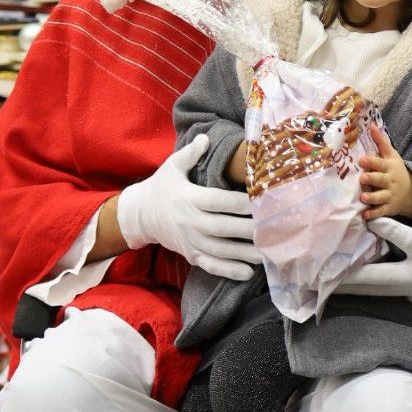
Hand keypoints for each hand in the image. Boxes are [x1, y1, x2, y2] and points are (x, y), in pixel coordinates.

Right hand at [117, 135, 261, 280]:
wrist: (139, 215)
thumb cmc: (161, 187)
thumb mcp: (172, 167)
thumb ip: (190, 154)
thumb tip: (206, 138)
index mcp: (188, 198)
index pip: (218, 201)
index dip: (239, 202)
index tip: (259, 202)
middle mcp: (190, 222)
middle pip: (222, 228)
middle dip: (248, 230)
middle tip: (271, 229)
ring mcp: (190, 241)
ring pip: (220, 250)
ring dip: (244, 253)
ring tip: (267, 253)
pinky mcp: (190, 255)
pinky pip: (211, 265)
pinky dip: (229, 271)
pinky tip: (248, 272)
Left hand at [339, 180, 411, 304]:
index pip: (408, 241)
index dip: (388, 230)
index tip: (369, 221)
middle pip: (382, 277)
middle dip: (355, 276)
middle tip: (329, 273)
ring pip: (379, 289)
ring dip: (354, 286)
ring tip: (327, 283)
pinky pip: (386, 291)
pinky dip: (367, 287)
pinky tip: (348, 284)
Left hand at [358, 127, 411, 220]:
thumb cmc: (396, 170)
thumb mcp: (392, 155)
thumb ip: (381, 141)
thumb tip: (371, 124)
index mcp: (388, 167)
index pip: (379, 163)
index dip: (371, 161)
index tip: (362, 160)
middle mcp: (389, 181)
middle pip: (379, 180)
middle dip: (371, 179)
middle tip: (362, 178)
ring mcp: (389, 195)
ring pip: (380, 197)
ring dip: (371, 198)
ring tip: (363, 198)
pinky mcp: (389, 207)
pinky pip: (381, 211)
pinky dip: (373, 214)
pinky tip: (365, 215)